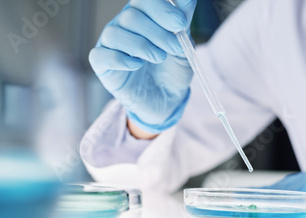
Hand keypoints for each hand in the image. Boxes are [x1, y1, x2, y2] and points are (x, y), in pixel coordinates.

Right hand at [89, 0, 196, 134]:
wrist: (167, 100)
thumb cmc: (172, 68)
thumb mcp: (183, 44)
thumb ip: (183, 20)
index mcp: (142, 15)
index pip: (143, 1)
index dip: (161, 9)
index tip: (181, 23)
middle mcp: (122, 26)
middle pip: (130, 17)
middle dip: (157, 32)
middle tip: (174, 47)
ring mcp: (110, 45)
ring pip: (115, 34)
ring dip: (141, 46)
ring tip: (159, 58)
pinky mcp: (103, 66)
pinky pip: (102, 56)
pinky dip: (121, 59)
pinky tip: (138, 65)